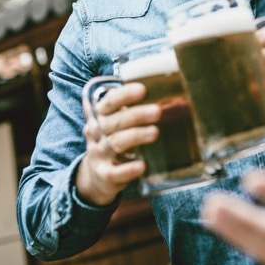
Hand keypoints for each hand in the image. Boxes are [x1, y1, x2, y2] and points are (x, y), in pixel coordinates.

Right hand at [75, 82, 160, 205]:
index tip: (143, 89)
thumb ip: (129, 107)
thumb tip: (167, 91)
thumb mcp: (114, 122)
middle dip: (135, 115)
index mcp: (99, 116)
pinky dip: (128, 169)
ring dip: (136, 136)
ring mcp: (99, 154)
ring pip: (116, 143)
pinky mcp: (105, 175)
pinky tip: (142, 165)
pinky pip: (115, 172)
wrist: (97, 175)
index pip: (109, 102)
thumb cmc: (113, 139)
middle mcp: (96, 133)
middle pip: (114, 122)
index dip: (124, 95)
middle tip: (157, 111)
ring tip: (155, 132)